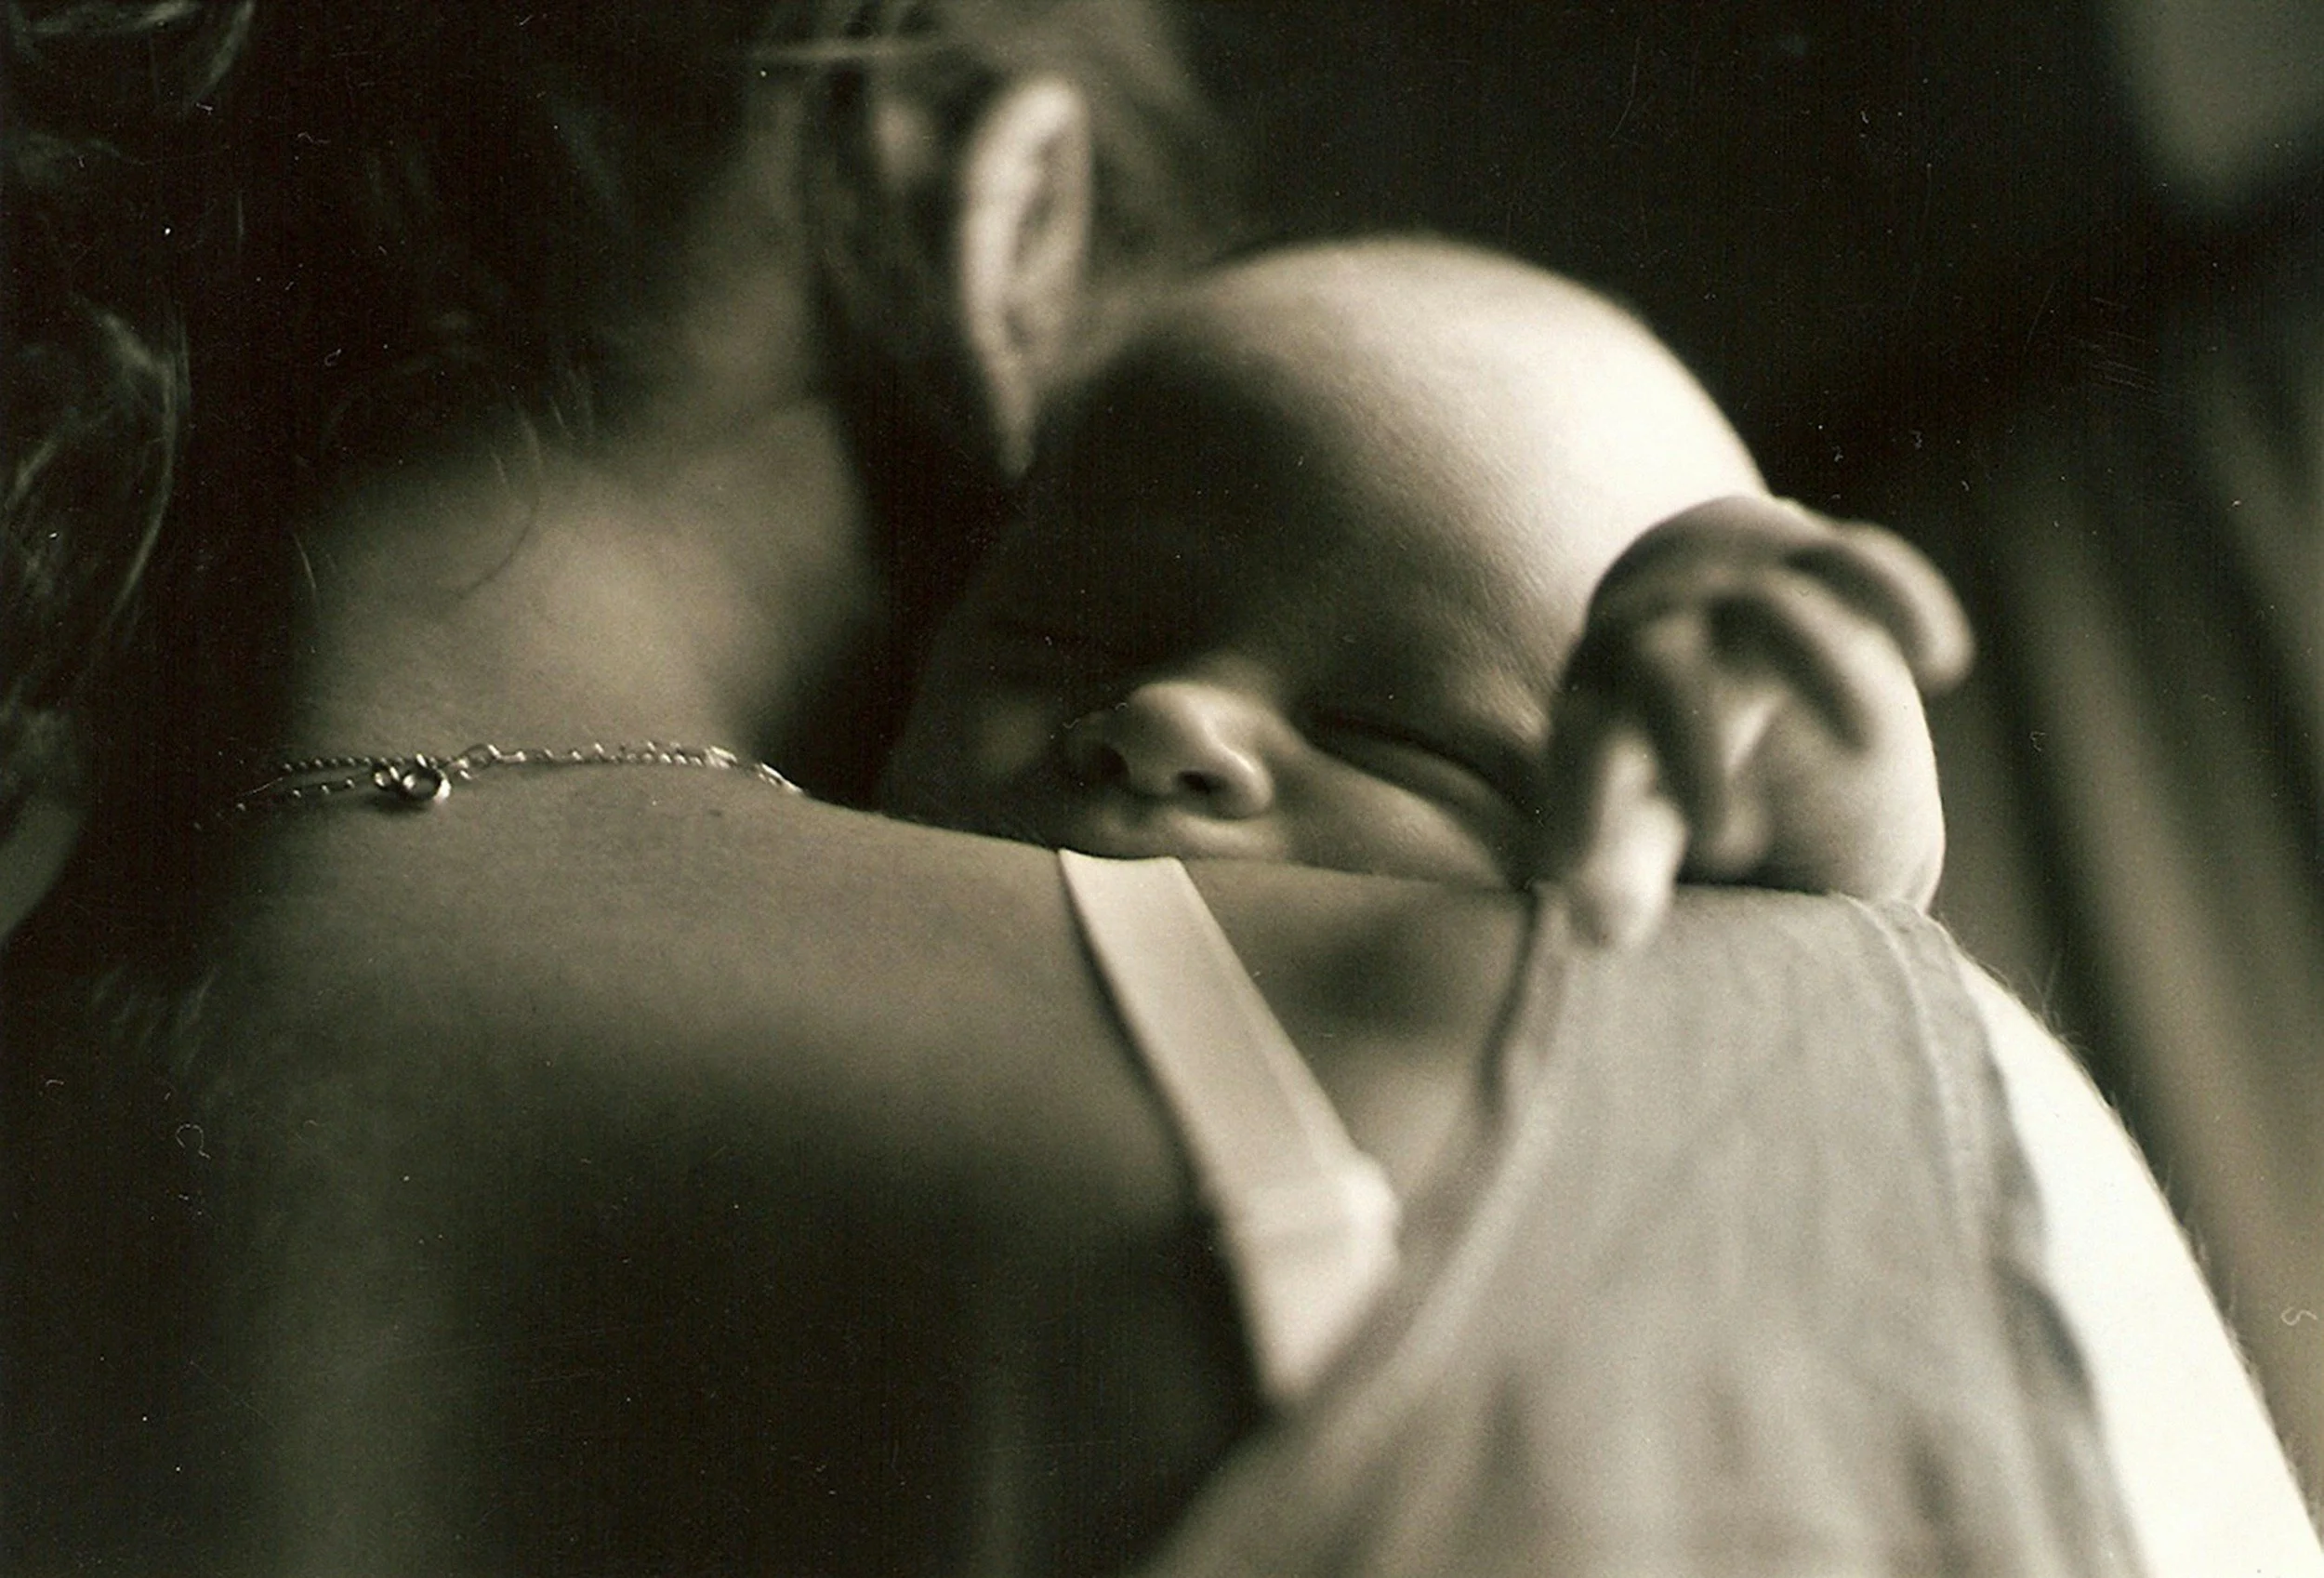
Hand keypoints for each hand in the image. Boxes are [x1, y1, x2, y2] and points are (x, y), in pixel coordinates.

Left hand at [1538, 495, 1972, 946]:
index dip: (1592, 811)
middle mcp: (1655, 638)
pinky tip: (1940, 659)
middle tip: (1725, 849)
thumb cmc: (1646, 744)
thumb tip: (1601, 933)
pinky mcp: (1807, 562)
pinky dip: (1894, 595)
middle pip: (1663, 675)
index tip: (1604, 884)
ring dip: (1817, 669)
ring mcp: (1732, 594)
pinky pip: (1849, 561)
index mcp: (1601, 705)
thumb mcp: (1625, 810)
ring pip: (1768, 610)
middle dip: (1690, 750)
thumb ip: (1618, 870)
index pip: (1585, 750)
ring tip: (1867, 745)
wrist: (1678, 598)